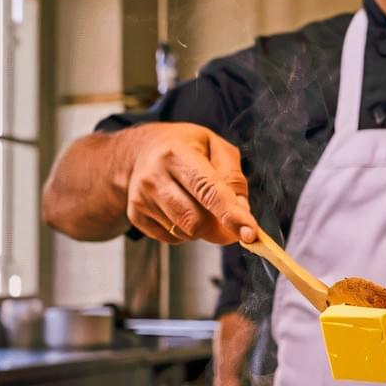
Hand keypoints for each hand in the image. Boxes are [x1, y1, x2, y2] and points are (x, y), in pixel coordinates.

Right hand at [122, 123, 257, 244]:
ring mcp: (141, 198)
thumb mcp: (215, 147)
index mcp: (176, 154)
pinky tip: (182, 208)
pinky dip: (186, 231)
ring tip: (198, 202)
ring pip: (185, 233)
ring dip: (204, 228)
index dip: (231, 215)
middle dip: (221, 228)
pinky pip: (172, 238)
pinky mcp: (136, 215)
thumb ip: (234, 178)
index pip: (208, 190)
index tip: (250, 233)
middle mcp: (154, 177)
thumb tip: (241, 212)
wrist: (142, 149)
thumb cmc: (186, 147)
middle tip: (231, 221)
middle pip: (196, 221)